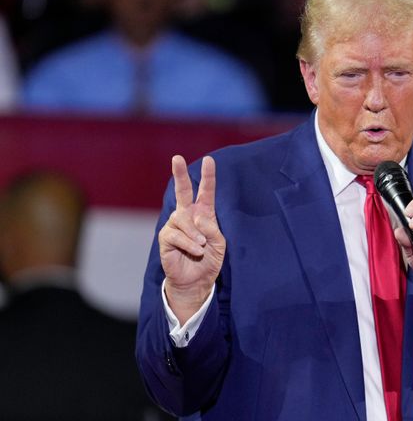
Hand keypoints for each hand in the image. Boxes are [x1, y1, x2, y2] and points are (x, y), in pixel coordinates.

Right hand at [158, 155, 225, 324]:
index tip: (209, 160)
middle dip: (180, 174)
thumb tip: (197, 217)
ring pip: (183, 220)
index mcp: (203, 214)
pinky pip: (176, 235)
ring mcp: (174, 225)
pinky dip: (189, 244)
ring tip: (202, 247)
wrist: (197, 280)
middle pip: (182, 191)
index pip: (205, 192)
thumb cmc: (209, 260)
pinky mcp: (166, 238)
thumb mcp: (220, 244)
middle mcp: (187, 215)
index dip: (208, 176)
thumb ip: (212, 229)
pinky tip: (195, 251)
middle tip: (177, 158)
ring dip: (195, 235)